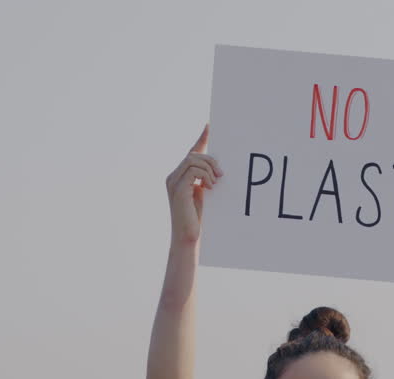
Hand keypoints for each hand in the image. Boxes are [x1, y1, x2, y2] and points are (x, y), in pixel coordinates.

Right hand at [165, 124, 222, 244]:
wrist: (188, 237)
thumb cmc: (197, 218)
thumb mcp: (203, 194)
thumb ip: (204, 180)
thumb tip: (217, 168)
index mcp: (178, 176)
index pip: (191, 152)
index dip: (201, 139)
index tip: (209, 126)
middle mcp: (172, 176)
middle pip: (193, 154)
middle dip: (211, 161)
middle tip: (221, 175)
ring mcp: (173, 182)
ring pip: (194, 160)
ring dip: (209, 169)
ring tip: (215, 183)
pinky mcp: (178, 188)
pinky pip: (194, 170)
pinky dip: (205, 176)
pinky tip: (209, 187)